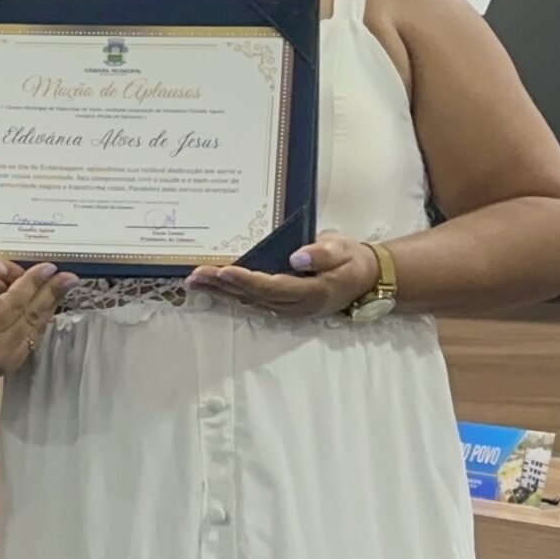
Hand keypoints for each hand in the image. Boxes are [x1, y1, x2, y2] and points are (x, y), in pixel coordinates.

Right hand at [0, 259, 73, 380]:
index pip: (14, 303)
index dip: (32, 283)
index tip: (49, 266)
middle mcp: (0, 349)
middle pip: (32, 316)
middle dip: (52, 293)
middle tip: (70, 276)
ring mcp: (9, 360)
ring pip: (36, 328)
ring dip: (50, 305)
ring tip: (64, 287)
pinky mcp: (12, 365)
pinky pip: (32, 337)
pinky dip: (41, 319)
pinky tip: (49, 304)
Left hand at [185, 233, 376, 317]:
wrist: (365, 278)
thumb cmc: (352, 260)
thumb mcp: (344, 249)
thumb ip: (322, 254)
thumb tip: (295, 258)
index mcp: (312, 292)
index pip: (272, 287)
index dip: (247, 280)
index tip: (224, 270)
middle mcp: (296, 305)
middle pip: (253, 296)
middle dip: (222, 285)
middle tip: (195, 275)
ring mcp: (288, 308)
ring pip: (248, 300)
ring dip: (220, 291)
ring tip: (194, 281)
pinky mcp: (282, 305)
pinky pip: (252, 300)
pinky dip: (230, 293)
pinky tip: (212, 286)